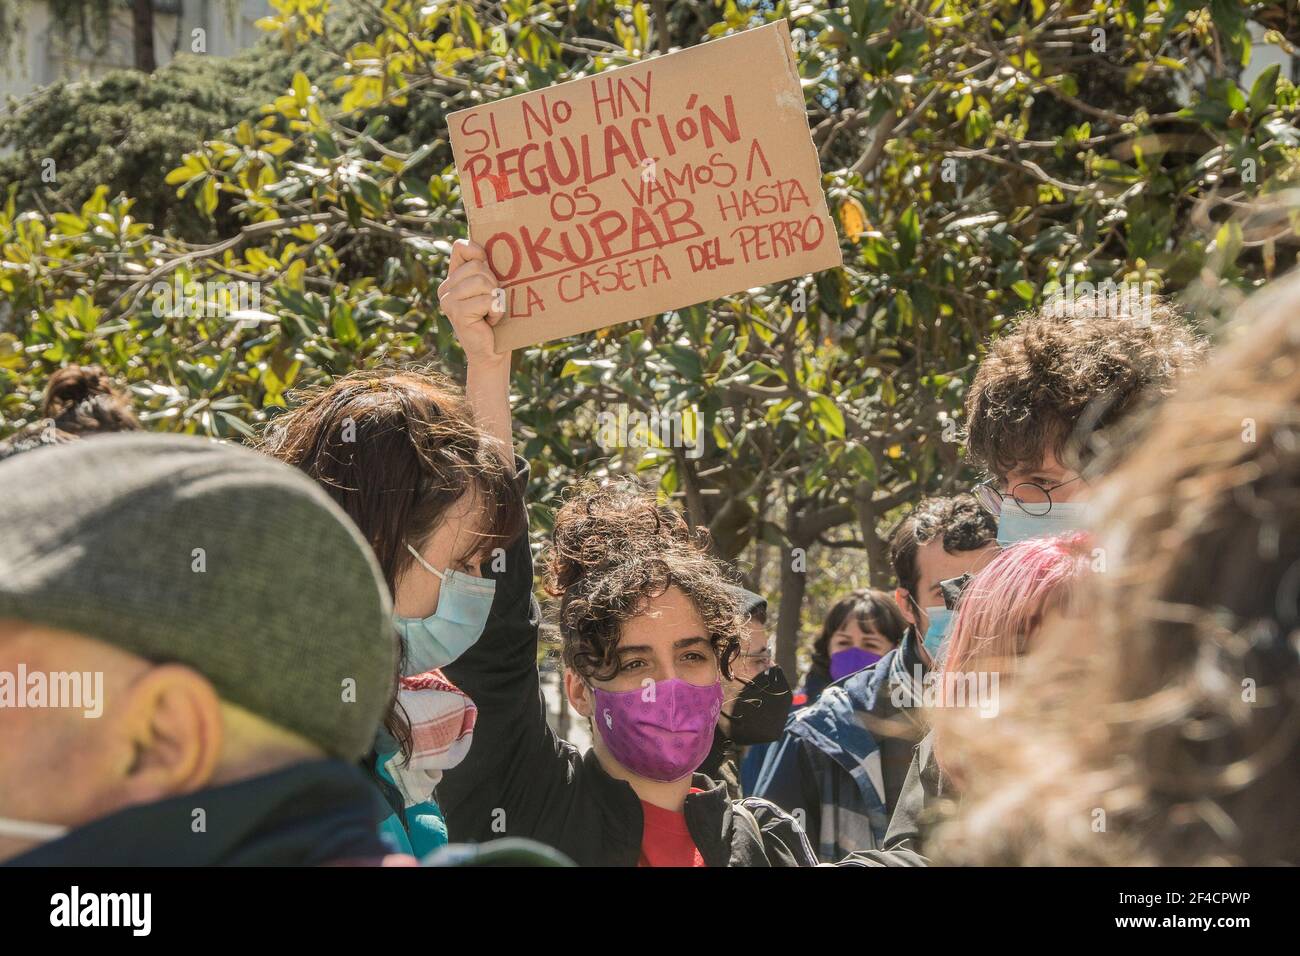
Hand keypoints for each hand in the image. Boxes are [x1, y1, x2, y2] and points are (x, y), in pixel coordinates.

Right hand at [437, 239, 506, 365]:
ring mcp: (448, 300)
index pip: (461, 247)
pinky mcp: (456, 312)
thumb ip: (487, 268)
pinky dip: (497, 310)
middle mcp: (445, 288)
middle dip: (494, 282)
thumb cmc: (496, 318)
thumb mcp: (491, 288)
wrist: (492, 352)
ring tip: (491, 311)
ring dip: (496, 297)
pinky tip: (491, 321)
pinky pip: (487, 299)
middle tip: (493, 301)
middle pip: (478, 266)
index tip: (489, 265)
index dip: (478, 252)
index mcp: (452, 278)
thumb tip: (495, 238)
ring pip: (482, 280)